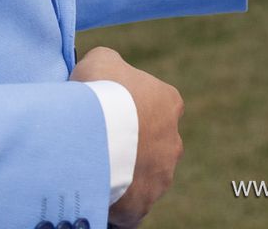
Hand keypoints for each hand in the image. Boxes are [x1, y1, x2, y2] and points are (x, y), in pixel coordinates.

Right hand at [73, 47, 182, 226]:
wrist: (94, 132)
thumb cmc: (99, 90)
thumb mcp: (102, 60)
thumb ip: (111, 64)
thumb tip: (107, 71)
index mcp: (169, 103)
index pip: (156, 105)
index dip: (130, 108)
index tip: (109, 113)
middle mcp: (173, 140)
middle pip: (152, 143)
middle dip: (132, 145)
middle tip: (102, 145)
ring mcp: (162, 174)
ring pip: (145, 176)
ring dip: (126, 174)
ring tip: (97, 170)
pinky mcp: (144, 202)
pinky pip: (132, 206)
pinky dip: (118, 203)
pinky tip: (99, 195)